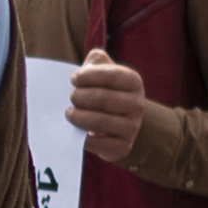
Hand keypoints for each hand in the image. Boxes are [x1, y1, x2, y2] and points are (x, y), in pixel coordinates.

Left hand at [63, 47, 157, 166]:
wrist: (118, 123)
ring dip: (78, 117)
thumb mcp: (104, 71)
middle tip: (71, 98)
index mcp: (133, 82)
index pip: (109, 75)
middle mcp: (137, 105)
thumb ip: (97, 60)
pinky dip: (83, 138)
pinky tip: (77, 132)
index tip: (73, 79)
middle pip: (102, 98)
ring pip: (99, 122)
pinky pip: (98, 143)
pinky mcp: (123, 147)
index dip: (86, 76)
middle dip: (79, 97)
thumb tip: (91, 63)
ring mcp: (132, 127)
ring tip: (70, 114)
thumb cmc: (105, 91)